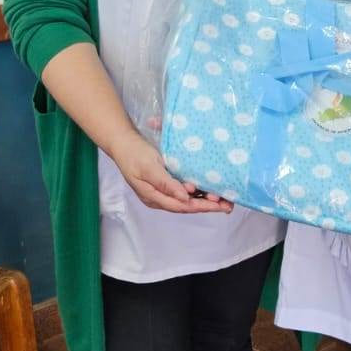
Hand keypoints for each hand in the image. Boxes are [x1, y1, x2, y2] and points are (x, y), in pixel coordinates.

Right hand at [111, 130, 232, 214]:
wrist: (123, 143)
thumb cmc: (135, 154)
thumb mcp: (150, 168)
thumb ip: (166, 184)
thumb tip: (184, 198)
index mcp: (154, 197)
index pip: (182, 206)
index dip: (201, 206)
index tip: (218, 204)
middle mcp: (159, 198)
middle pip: (187, 206)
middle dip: (207, 206)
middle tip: (227, 204)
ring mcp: (162, 192)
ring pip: (187, 200)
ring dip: (204, 200)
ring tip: (223, 199)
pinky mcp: (165, 184)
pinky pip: (184, 192)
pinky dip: (197, 192)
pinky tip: (208, 190)